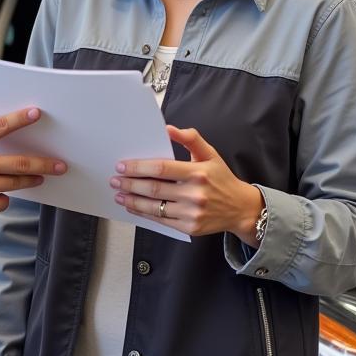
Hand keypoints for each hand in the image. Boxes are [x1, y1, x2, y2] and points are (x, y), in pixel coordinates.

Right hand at [0, 107, 65, 224]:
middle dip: (44, 163)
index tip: (36, 113)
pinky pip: (2, 202)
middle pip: (20, 162)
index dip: (20, 118)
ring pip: (16, 184)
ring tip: (39, 179)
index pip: (0, 126)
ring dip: (30, 181)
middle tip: (59, 164)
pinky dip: (3, 198)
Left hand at [110, 125, 262, 240]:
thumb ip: (191, 139)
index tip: (122, 165)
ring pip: (154, 206)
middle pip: (154, 188)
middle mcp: (194, 194)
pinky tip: (133, 207)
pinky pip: (160, 220)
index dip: (139, 167)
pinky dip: (143, 213)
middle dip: (130, 183)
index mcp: (198, 173)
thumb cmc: (222, 179)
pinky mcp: (189, 227)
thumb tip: (169, 129)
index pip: (161, 169)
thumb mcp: (211, 154)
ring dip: (132, 200)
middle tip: (115, 179)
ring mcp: (191, 213)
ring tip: (119, 194)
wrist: (241, 208)